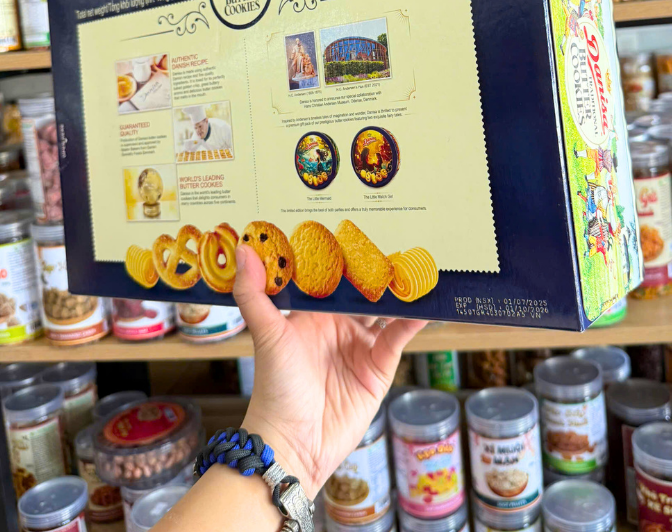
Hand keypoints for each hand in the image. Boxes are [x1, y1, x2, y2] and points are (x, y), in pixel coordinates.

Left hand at [233, 244, 425, 496]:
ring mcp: (359, 345)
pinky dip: (413, 320)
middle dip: (378, 271)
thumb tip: (246, 250)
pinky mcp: (379, 366)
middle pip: (363, 292)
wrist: (293, 444)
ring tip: (418, 268)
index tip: (356, 228)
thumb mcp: (266, 334)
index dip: (343, 257)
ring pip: (385, 310)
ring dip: (399, 293)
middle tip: (397, 241)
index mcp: (311, 314)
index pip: (331, 278)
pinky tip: (425, 305)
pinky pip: (399, 336)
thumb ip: (255, 293)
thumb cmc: (274, 388)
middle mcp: (337, 326)